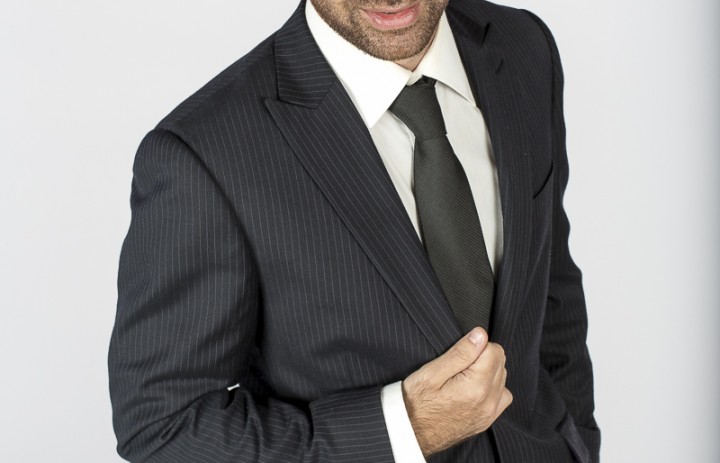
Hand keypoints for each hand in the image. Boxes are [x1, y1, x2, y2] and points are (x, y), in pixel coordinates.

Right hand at [401, 328, 512, 456]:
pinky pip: (501, 397)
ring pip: (502, 379)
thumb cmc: (415, 403)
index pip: (495, 350)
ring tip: (463, 377)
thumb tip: (480, 335)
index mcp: (475, 386)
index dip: (476, 345)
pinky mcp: (486, 421)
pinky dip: (492, 389)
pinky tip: (474, 388)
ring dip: (487, 372)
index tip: (460, 353)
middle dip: (482, 358)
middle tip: (457, 366)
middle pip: (500, 363)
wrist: (410, 433)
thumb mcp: (432, 373)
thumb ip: (460, 353)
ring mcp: (488, 414)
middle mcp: (487, 401)